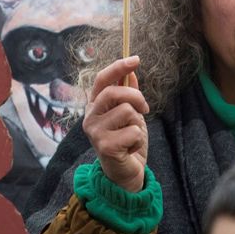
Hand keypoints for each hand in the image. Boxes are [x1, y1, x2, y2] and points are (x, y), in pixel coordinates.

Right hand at [83, 56, 147, 192]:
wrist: (125, 173)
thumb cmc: (126, 142)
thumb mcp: (130, 115)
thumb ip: (128, 95)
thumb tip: (131, 73)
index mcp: (94, 106)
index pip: (103, 79)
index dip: (118, 67)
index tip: (135, 59)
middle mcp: (90, 117)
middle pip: (115, 92)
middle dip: (136, 97)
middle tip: (144, 109)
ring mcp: (95, 132)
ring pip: (127, 111)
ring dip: (137, 123)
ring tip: (132, 135)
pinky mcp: (105, 146)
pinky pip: (133, 131)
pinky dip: (138, 139)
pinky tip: (131, 148)